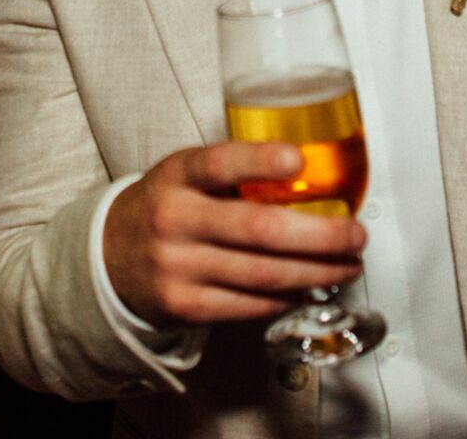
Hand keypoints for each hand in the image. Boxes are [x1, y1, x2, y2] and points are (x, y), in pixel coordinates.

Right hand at [103, 142, 365, 326]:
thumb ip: (234, 172)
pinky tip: (307, 288)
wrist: (110, 256)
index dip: (259, 162)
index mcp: (177, 176)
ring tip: (347, 265)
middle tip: (355, 235)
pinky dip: (285, 297)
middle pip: (258, 229)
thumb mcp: (186, 174)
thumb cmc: (168, 205)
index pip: (218, 163)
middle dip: (319, 235)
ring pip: (262, 273)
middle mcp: (174, 219)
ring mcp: (178, 266)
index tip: (298, 160)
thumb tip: (311, 174)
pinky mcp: (184, 305)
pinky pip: (249, 305)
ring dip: (315, 272)